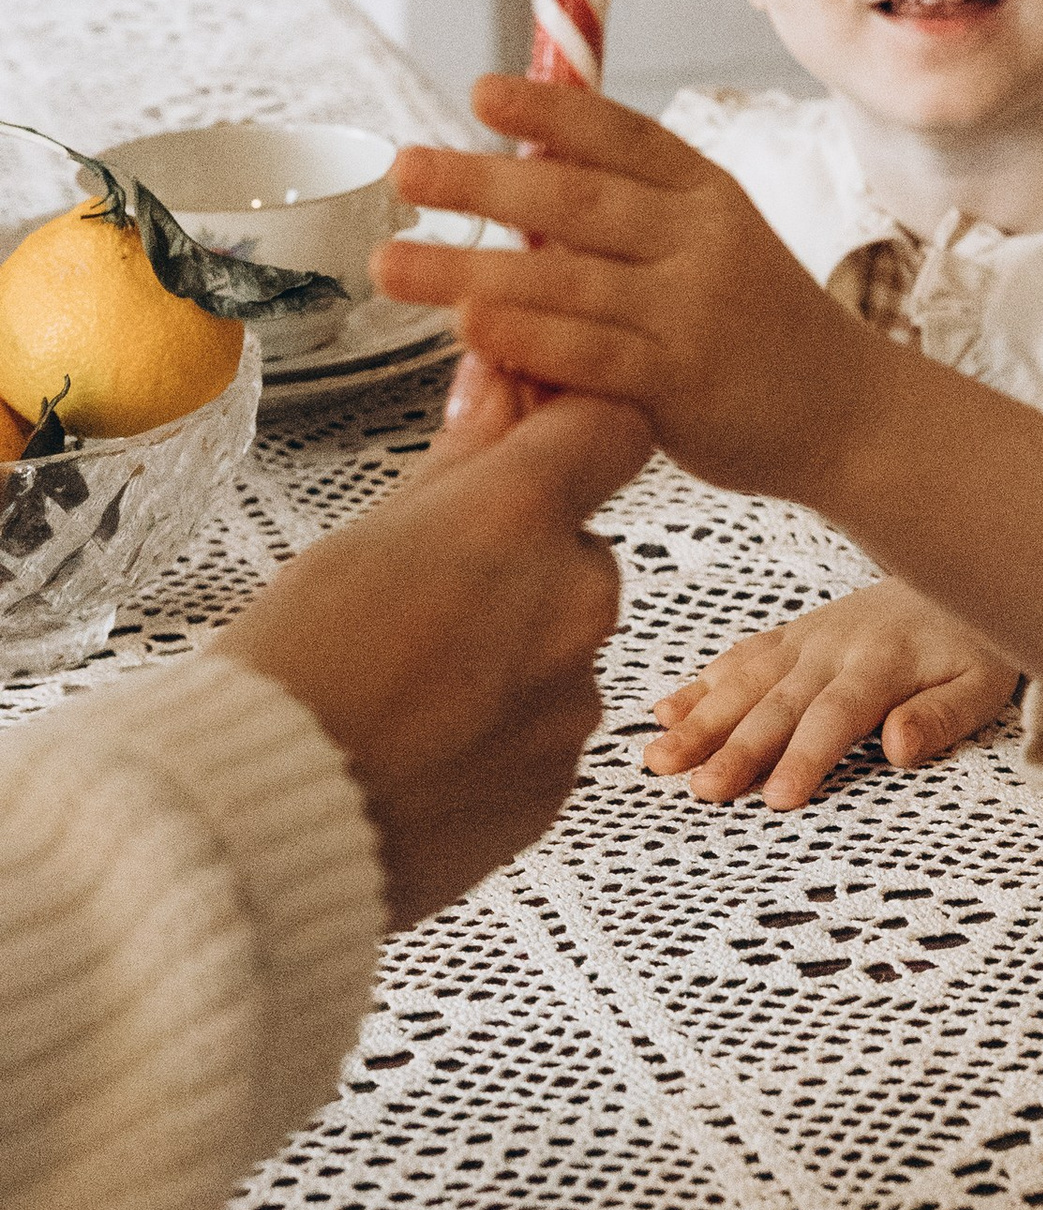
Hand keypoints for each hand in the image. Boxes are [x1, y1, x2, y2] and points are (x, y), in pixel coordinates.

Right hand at [215, 388, 648, 928]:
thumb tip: (500, 387)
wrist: (263, 822)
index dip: (573, 435)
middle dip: (520, 565)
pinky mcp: (560, 782)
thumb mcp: (362, 536)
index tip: (533, 450)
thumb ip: (458, 462)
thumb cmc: (292, 670)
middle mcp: (570, 603)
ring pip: (561, 647)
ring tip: (407, 690)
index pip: (612, 430)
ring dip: (509, 653)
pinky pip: (544, 731)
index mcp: (517, 521)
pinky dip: (499, 730)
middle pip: (579, 550)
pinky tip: (423, 745)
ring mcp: (572, 700)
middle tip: (424, 603)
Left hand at [375, 77, 1042, 700]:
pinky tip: (467, 329)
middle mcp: (703, 240)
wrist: (847, 413)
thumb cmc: (763, 329)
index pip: (622, 134)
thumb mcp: (718, 245)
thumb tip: (528, 167)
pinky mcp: (680, 383)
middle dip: (480, 180)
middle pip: (576, 198)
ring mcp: (693, 311)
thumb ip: (634, 214)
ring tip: (392, 260)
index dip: (550, 109)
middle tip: (404, 168)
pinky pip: (587, 353)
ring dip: (468, 267)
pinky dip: (523, 338)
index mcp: (709, 194)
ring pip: (564, 278)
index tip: (481, 93)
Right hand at [647, 582, 1018, 804]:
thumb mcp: (982, 684)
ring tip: (659, 759)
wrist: (960, 569)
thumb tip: (899, 746)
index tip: (777, 797)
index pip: (836, 716)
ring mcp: (808, 637)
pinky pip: (743, 656)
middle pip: (779, 703)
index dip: (806, 757)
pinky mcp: (793, 633)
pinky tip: (667, 711)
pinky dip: (703, 682)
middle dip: (737, 747)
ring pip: (746, 680)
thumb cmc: (975, 642)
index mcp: (883, 663)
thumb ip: (942, 717)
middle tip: (701, 789)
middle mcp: (835, 646)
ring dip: (701, 719)